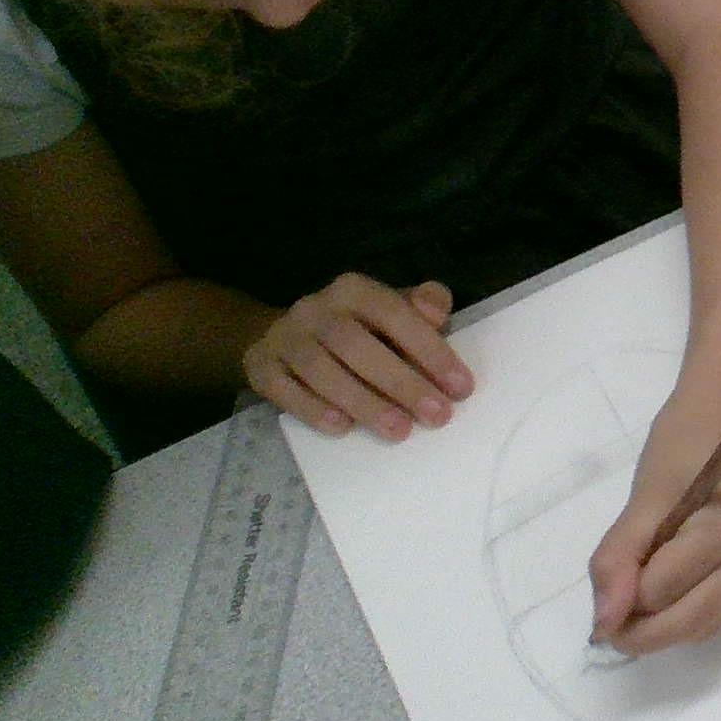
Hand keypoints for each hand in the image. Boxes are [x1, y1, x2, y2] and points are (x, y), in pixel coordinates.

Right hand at [243, 275, 471, 438]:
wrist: (279, 335)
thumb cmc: (355, 327)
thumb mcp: (391, 309)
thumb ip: (422, 307)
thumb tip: (437, 312)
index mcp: (354, 289)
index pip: (393, 313)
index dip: (428, 349)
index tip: (460, 388)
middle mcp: (315, 308)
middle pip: (356, 345)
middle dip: (401, 383)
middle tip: (436, 416)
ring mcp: (283, 337)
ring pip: (321, 370)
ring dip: (363, 402)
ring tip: (399, 430)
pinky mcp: (259, 366)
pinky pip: (284, 390)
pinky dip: (314, 410)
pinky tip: (343, 428)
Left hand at [587, 392, 720, 655]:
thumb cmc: (685, 443)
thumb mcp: (643, 495)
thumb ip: (619, 557)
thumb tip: (603, 623)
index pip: (664, 588)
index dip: (625, 591)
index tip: (608, 574)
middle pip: (692, 621)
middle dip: (642, 628)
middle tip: (606, 616)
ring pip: (705, 627)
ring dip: (662, 626)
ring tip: (635, 597)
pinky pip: (717, 616)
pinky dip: (684, 616)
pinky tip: (667, 592)